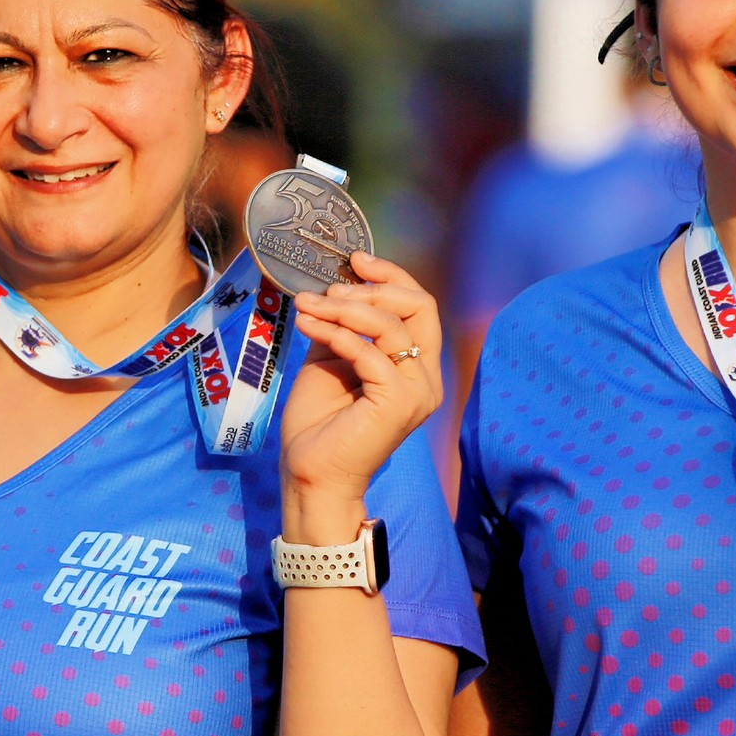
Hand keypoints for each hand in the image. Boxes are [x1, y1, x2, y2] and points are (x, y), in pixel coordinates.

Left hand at [278, 253, 442, 538]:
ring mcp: (417, 392)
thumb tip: (337, 290)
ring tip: (309, 308)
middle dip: (371, 289)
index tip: (355, 260)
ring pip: (391, 326)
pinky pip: (371, 353)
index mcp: (416, 367)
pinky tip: (311, 328)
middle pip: (420, 306)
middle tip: (328, 291)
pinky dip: (338, 335)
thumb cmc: (320, 425)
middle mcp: (427, 378)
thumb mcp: (331, 361)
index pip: (421, 305)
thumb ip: (344, 329)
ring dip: (344, 310)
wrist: (311, 474)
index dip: (391, 277)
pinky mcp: (398, 403)